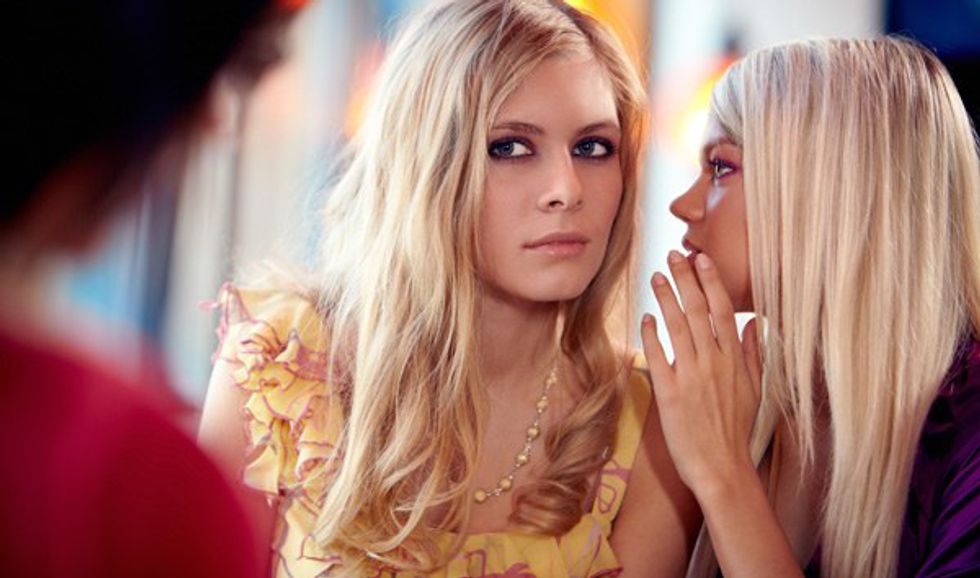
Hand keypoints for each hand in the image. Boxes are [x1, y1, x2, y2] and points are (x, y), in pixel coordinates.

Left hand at [640, 250, 762, 497]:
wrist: (722, 467)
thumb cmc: (737, 429)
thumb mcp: (755, 389)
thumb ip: (755, 354)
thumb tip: (757, 323)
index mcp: (735, 360)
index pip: (723, 310)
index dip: (711, 281)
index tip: (701, 258)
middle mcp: (714, 363)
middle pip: (698, 311)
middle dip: (685, 279)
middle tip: (674, 256)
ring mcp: (691, 376)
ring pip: (677, 327)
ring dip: (666, 298)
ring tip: (656, 277)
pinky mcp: (670, 393)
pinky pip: (658, 356)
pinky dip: (651, 334)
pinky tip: (645, 318)